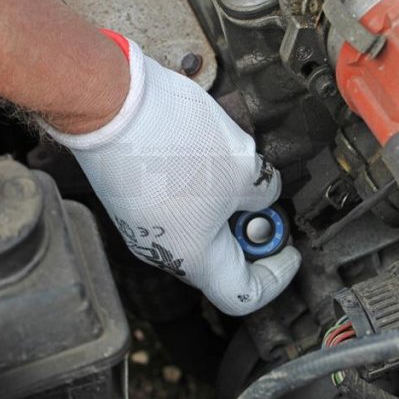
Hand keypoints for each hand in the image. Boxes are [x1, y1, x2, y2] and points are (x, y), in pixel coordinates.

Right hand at [44, 35, 301, 315]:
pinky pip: (176, 207)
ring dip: (225, 206)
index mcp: (193, 258)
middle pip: (220, 260)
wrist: (110, 104)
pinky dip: (200, 191)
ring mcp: (142, 226)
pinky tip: (205, 155)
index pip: (242, 295)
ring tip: (233, 167)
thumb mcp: (242, 166)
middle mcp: (162, 252)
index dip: (275, 276)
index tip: (288, 248)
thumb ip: (263, 192)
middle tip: (262, 198)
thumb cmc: (169, 140)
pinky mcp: (131, 199)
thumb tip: (264, 196)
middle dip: (249, 230)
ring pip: (198, 230)